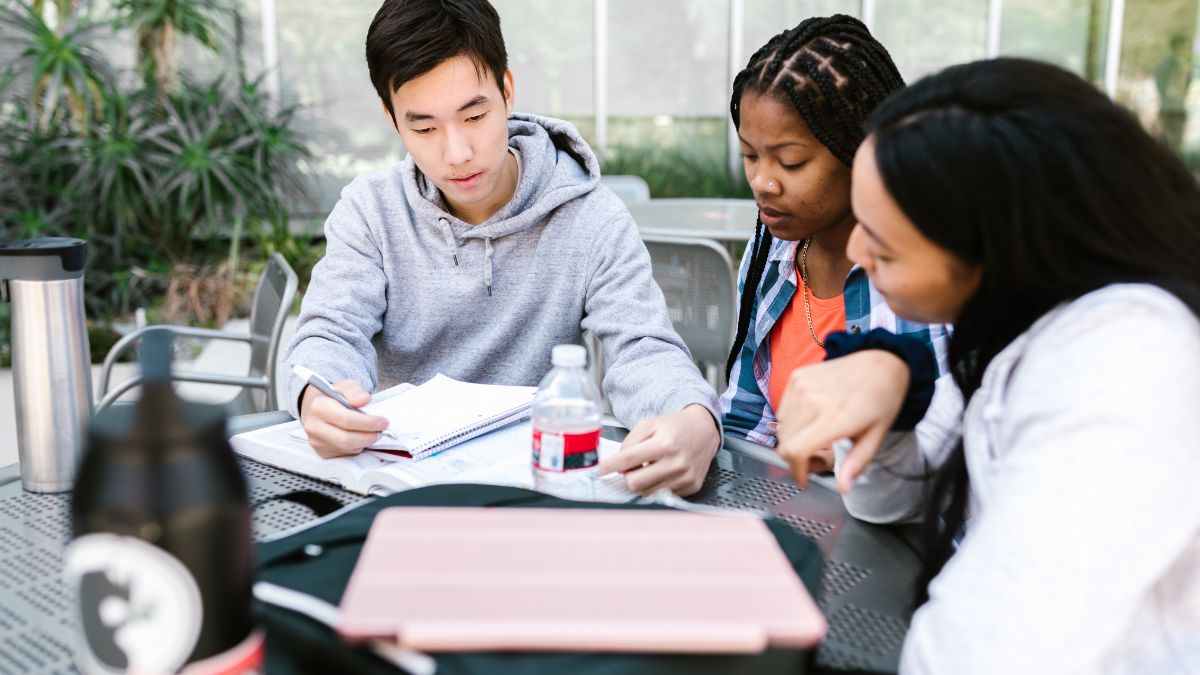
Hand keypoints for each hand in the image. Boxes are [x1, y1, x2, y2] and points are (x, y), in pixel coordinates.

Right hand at [299, 380, 389, 457]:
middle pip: (347, 439)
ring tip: (372, 433)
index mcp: (319, 407)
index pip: (346, 420)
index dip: (368, 423)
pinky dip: (356, 447)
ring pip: (347, 448)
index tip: (383, 422)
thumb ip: (355, 392)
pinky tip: (359, 438)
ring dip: (365, 442)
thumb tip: (365, 399)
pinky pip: (345, 454)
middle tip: (380, 431)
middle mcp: (314, 426)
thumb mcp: (345, 387)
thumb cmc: (333, 397)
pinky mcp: (322, 452)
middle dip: (369, 436)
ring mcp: (316, 442)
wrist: (315, 408)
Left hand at [596, 404, 719, 496]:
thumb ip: (630, 442)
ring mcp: (685, 478)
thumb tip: (618, 465)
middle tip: (630, 466)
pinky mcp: (691, 487)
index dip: (610, 466)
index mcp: (665, 444)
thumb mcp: (649, 424)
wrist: (704, 431)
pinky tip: (663, 471)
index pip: (629, 459)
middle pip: (636, 483)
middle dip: (627, 476)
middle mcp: (676, 463)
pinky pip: (662, 494)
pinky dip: (657, 485)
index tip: (599, 471)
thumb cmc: (674, 427)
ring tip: (649, 466)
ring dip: (642, 481)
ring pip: (647, 492)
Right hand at [775, 350, 908, 493]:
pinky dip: (792, 422)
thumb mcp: (876, 436)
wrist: (880, 361)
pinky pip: (783, 410)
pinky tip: (812, 420)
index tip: (804, 480)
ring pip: (781, 428)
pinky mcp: (797, 377)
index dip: (796, 471)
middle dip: (796, 460)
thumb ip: (856, 463)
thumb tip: (843, 487)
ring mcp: (801, 386)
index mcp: (835, 418)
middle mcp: (813, 400)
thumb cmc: (882, 399)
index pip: (795, 451)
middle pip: (784, 443)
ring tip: (815, 438)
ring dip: (793, 440)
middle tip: (817, 458)